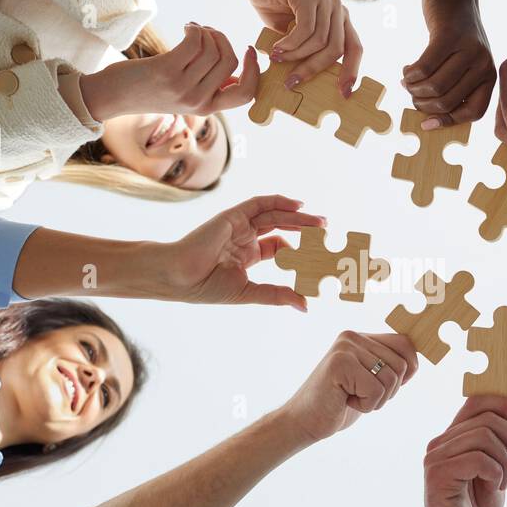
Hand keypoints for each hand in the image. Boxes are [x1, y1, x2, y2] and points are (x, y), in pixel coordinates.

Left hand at [78, 23, 258, 119]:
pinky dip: (195, 29)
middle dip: (223, 39)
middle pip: (230, 62)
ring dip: (206, 31)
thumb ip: (211, 87)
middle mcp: (198, 102)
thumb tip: (236, 72)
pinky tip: (186, 27)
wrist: (114, 96)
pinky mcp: (167, 71)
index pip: (246, 93)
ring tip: (193, 29)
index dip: (254, 69)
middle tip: (207, 32)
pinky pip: (195, 42)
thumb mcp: (186, 96)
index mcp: (208, 108)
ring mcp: (183, 88)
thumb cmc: (150, 90)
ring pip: (213, 50)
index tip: (248, 50)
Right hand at [164, 195, 325, 308]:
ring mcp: (238, 225)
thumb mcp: (249, 292)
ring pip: (275, 215)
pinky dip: (280, 201)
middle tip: (326, 231)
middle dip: (304, 228)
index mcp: (246, 255)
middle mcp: (244, 237)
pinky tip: (299, 205)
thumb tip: (306, 305)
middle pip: (281, 227)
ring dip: (298, 216)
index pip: (279, 247)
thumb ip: (278, 295)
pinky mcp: (233, 215)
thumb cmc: (206, 287)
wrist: (180, 277)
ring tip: (320, 222)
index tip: (316, 260)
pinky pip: (260, 203)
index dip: (299, 251)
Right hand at [224, 0, 362, 90]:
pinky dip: (290, 44)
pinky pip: (305, 30)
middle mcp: (337, 7)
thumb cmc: (273, 9)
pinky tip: (277, 48)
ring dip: (296, 56)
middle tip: (292, 81)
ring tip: (277, 59)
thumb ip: (308, 53)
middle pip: (336, 49)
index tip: (345, 94)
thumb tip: (312, 84)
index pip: (355, 48)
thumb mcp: (295, 37)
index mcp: (339, 19)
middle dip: (313, 69)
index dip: (352, 71)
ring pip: (319, 41)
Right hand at [279, 332, 418, 442]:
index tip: (385, 387)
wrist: (304, 422)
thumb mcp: (370, 381)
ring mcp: (345, 348)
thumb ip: (389, 366)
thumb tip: (416, 362)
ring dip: (376, 400)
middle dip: (388, 391)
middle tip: (361, 396)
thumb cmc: (338, 404)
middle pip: (401, 365)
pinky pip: (375, 390)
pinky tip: (345, 402)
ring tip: (352, 398)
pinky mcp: (340, 364)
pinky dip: (365, 406)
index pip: (405, 344)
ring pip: (390, 379)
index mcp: (361, 337)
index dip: (408, 370)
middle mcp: (353, 337)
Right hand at [402, 0, 496, 128]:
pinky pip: (424, 68)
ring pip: (434, 87)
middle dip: (422, 103)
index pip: (473, 112)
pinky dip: (410, 73)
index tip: (426, 123)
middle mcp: (484, 64)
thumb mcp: (462, 64)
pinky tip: (407, 68)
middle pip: (447, 101)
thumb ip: (455, 88)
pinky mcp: (449, 36)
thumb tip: (429, 121)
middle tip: (411, 94)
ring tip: (407, 81)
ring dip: (413, 88)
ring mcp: (468, 49)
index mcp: (489, 76)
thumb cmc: (453, 35)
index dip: (448, 121)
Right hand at [422, 396, 506, 506]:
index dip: (505, 404)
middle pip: (488, 417)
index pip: (476, 399)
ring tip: (503, 482)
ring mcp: (435, 458)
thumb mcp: (494, 470)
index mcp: (452, 438)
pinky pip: (478, 458)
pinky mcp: (438, 475)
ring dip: (506, 461)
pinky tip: (495, 488)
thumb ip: (497, 443)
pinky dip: (496, 473)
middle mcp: (439, 443)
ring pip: (485, 436)